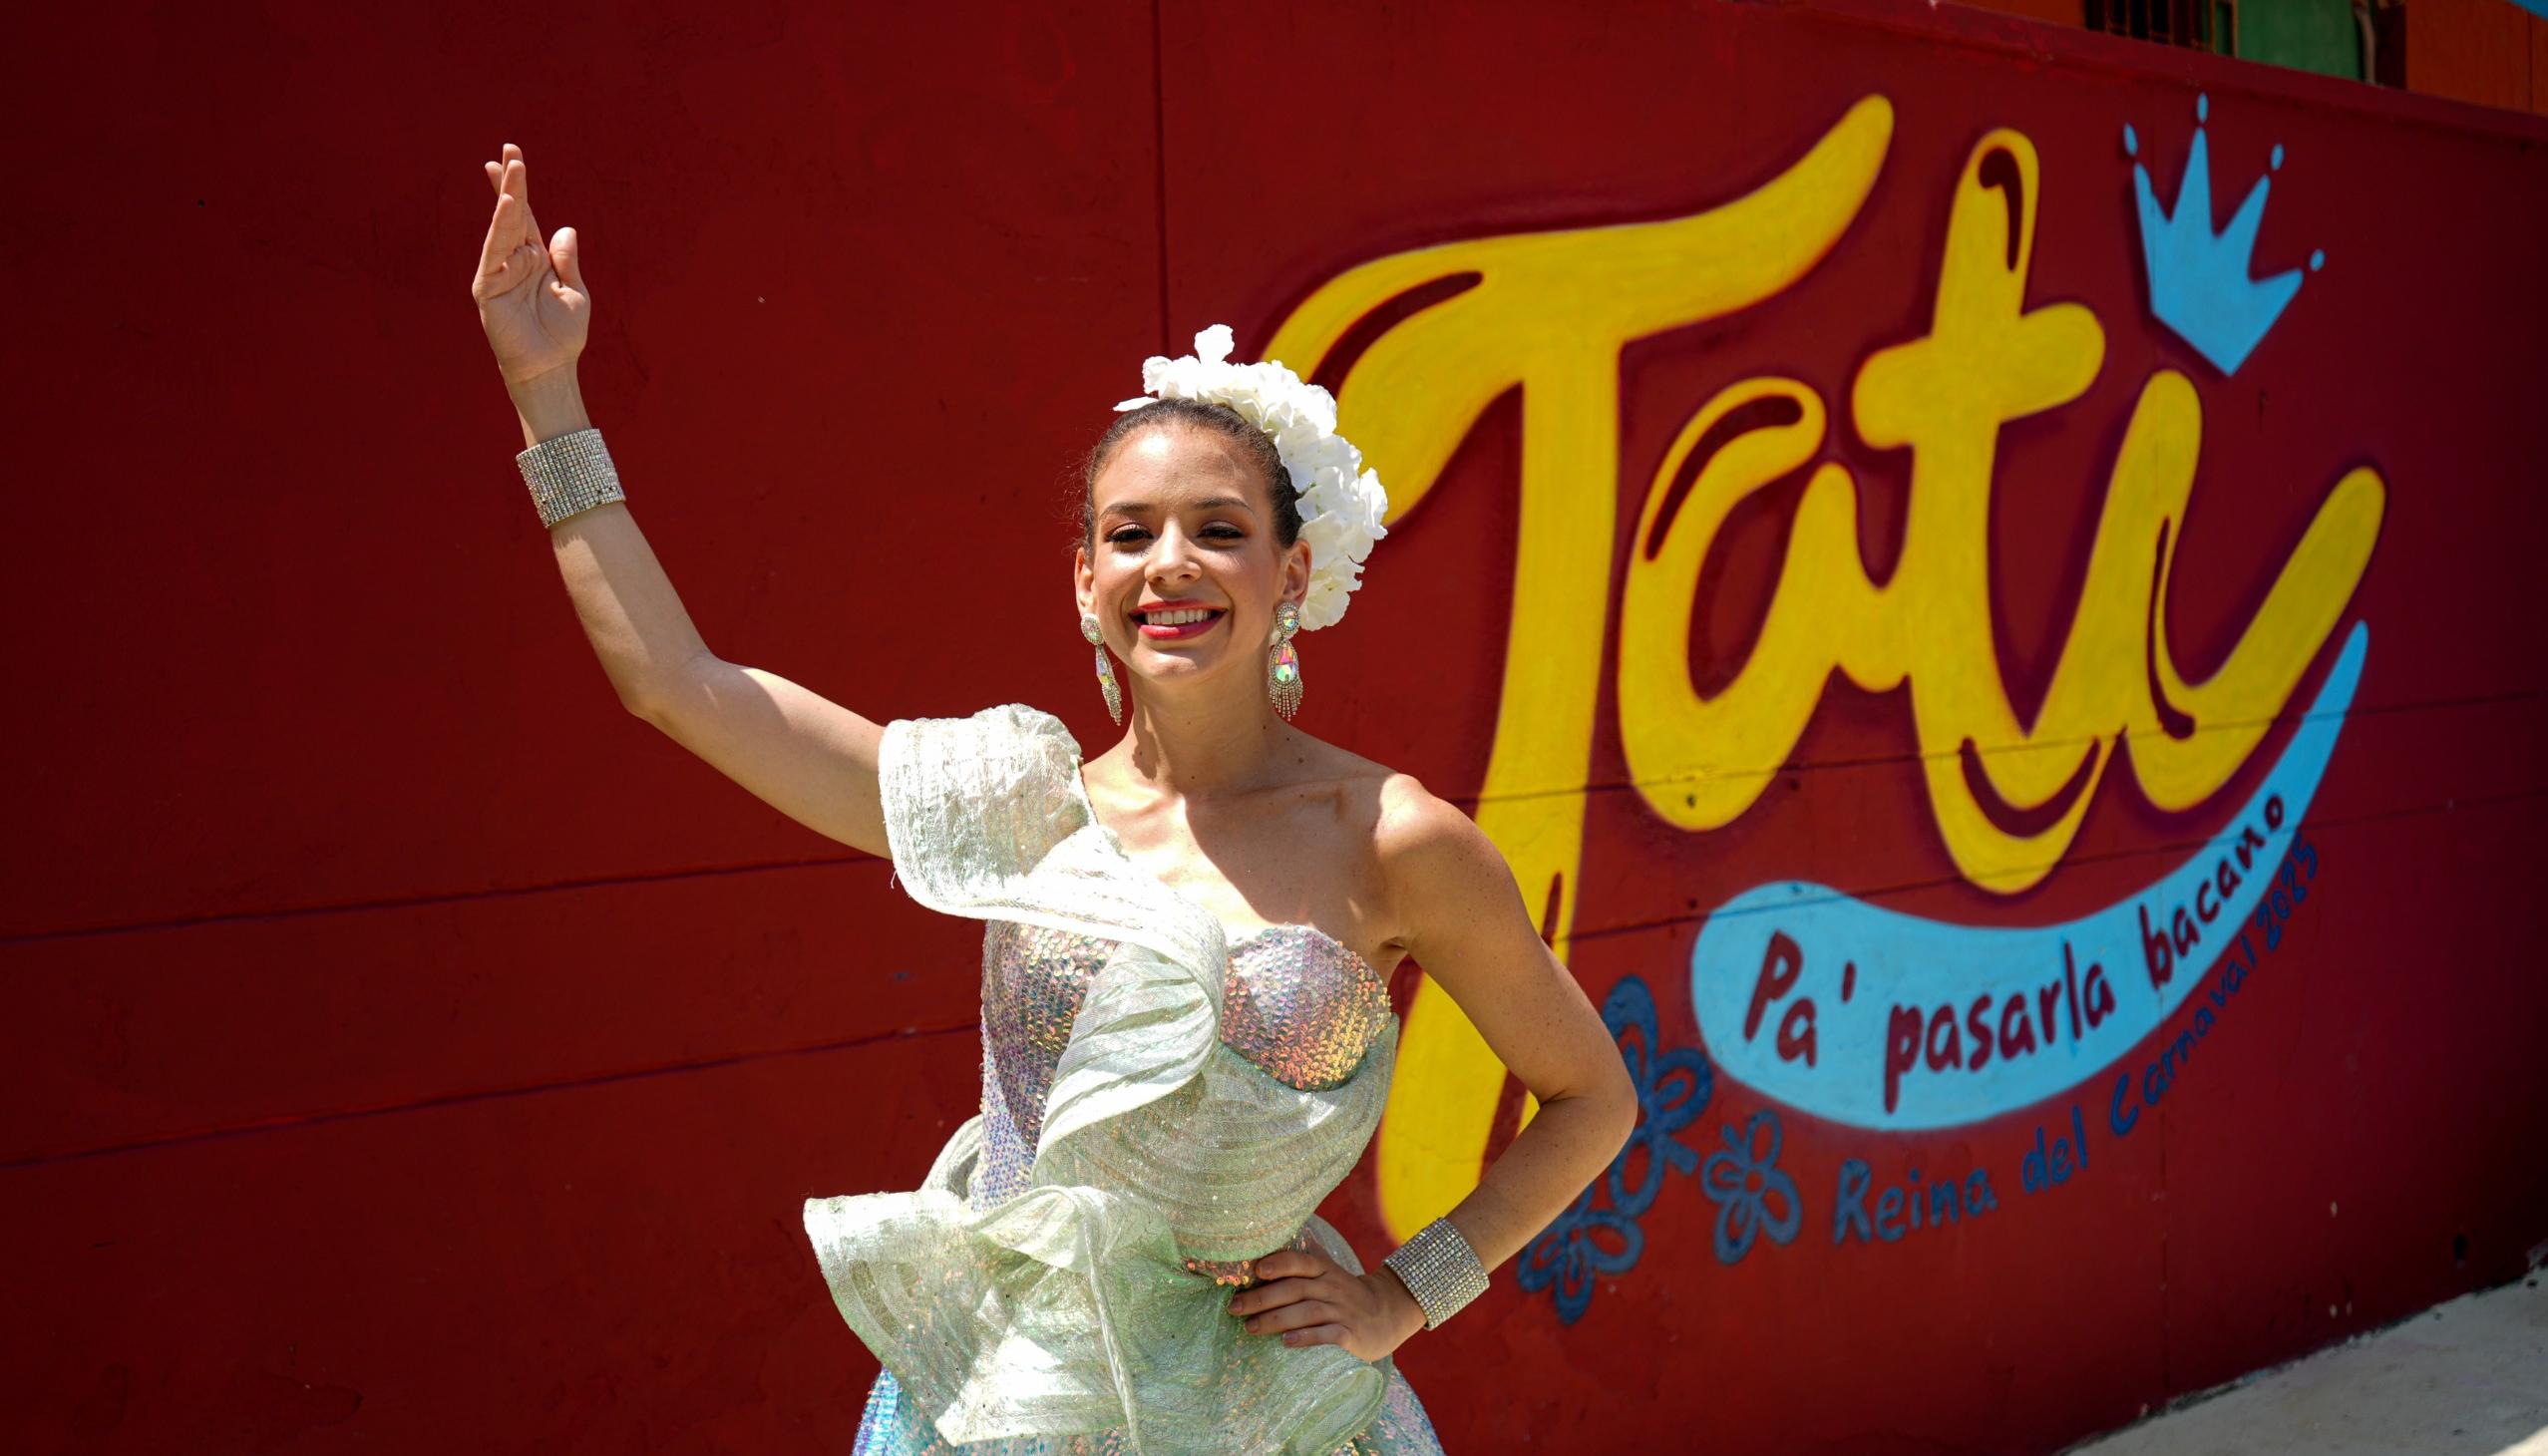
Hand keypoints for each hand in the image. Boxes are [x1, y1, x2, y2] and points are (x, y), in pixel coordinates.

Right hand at [471, 142, 589, 388]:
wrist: (551, 367)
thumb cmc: (563, 335)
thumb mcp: (574, 291)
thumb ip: (567, 261)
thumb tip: (564, 228)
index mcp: (537, 257)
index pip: (527, 216)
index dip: (520, 189)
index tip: (513, 157)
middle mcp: (516, 259)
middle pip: (512, 215)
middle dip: (510, 183)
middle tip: (508, 151)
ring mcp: (499, 271)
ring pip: (503, 229)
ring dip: (506, 199)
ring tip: (509, 170)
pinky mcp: (487, 287)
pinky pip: (493, 253)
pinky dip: (499, 231)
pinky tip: (506, 208)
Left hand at [1225, 1247, 1425, 1361]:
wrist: (1389, 1312)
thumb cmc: (1347, 1293)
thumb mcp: (1330, 1270)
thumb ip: (1306, 1257)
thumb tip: (1277, 1236)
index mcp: (1325, 1270)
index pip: (1300, 1262)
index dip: (1278, 1263)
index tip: (1255, 1270)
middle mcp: (1333, 1287)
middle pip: (1295, 1289)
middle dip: (1262, 1298)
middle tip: (1234, 1308)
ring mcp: (1343, 1311)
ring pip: (1307, 1312)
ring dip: (1276, 1320)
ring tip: (1250, 1328)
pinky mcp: (1351, 1335)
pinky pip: (1327, 1335)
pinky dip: (1306, 1337)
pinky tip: (1285, 1342)